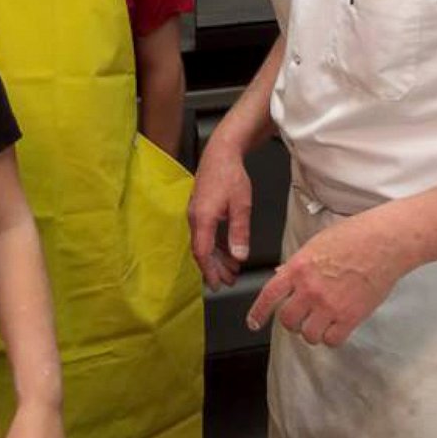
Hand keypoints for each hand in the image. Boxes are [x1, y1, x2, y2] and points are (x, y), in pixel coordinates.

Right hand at [189, 138, 252, 289]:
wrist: (221, 152)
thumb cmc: (231, 176)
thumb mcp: (241, 205)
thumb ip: (239, 232)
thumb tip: (239, 257)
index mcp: (203, 218)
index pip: (202, 252)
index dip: (209, 271)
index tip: (217, 285)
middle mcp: (195, 218)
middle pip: (201, 250)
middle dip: (214, 269)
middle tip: (229, 282)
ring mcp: (196, 213)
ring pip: (204, 243)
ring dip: (217, 258)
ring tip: (231, 270)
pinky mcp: (200, 209)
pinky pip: (206, 233)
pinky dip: (216, 245)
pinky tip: (228, 251)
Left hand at [245, 209, 405, 346]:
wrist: (384, 242)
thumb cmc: (354, 236)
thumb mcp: (316, 244)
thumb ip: (297, 264)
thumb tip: (280, 274)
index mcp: (298, 268)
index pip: (269, 295)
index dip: (258, 312)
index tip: (253, 322)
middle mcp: (309, 289)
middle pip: (287, 320)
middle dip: (292, 322)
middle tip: (300, 318)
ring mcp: (329, 304)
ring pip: (308, 335)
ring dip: (312, 332)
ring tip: (321, 323)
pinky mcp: (350, 316)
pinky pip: (332, 340)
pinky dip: (332, 337)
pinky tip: (337, 327)